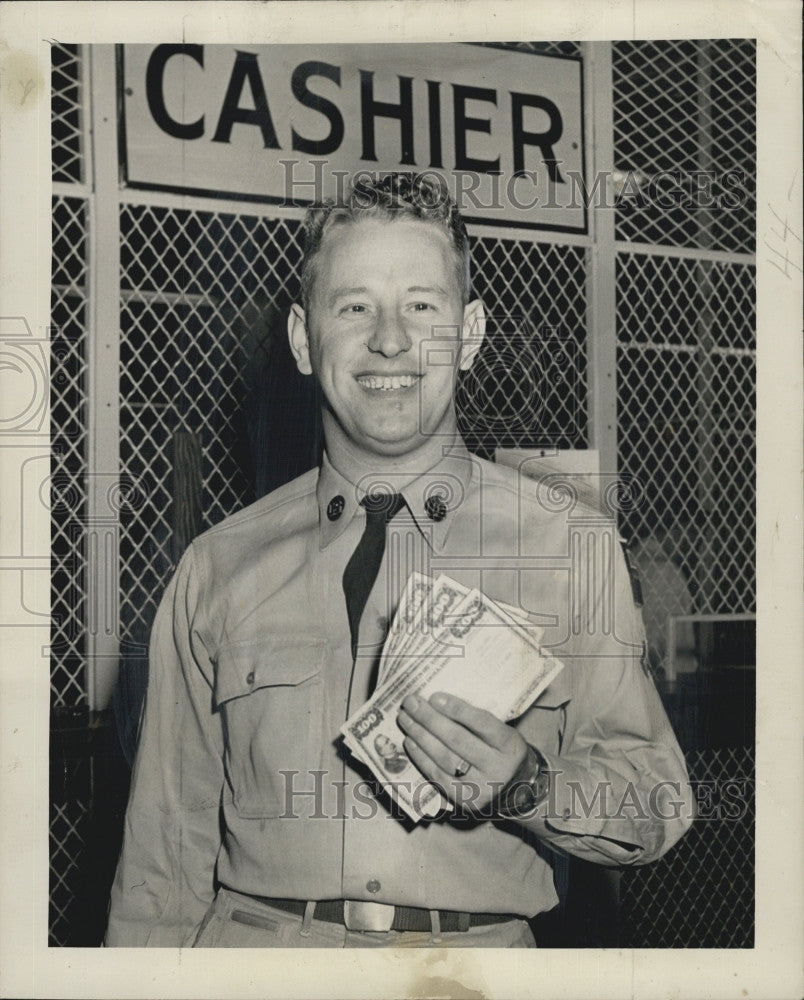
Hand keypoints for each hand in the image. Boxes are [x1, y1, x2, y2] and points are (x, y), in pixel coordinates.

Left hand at [397, 691, 527, 812]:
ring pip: (444, 758)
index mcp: (509, 745)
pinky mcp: (464, 800)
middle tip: (411, 703)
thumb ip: (477, 721)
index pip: (482, 723)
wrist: (515, 790)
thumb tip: (437, 702)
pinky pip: (438, 776)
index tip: (434, 697)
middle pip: (458, 740)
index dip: (457, 709)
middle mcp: (497, 768)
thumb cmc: (500, 752)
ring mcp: (480, 787)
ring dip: (420, 736)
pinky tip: (410, 741)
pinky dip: (421, 757)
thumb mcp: (501, 733)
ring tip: (405, 719)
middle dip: (429, 719)